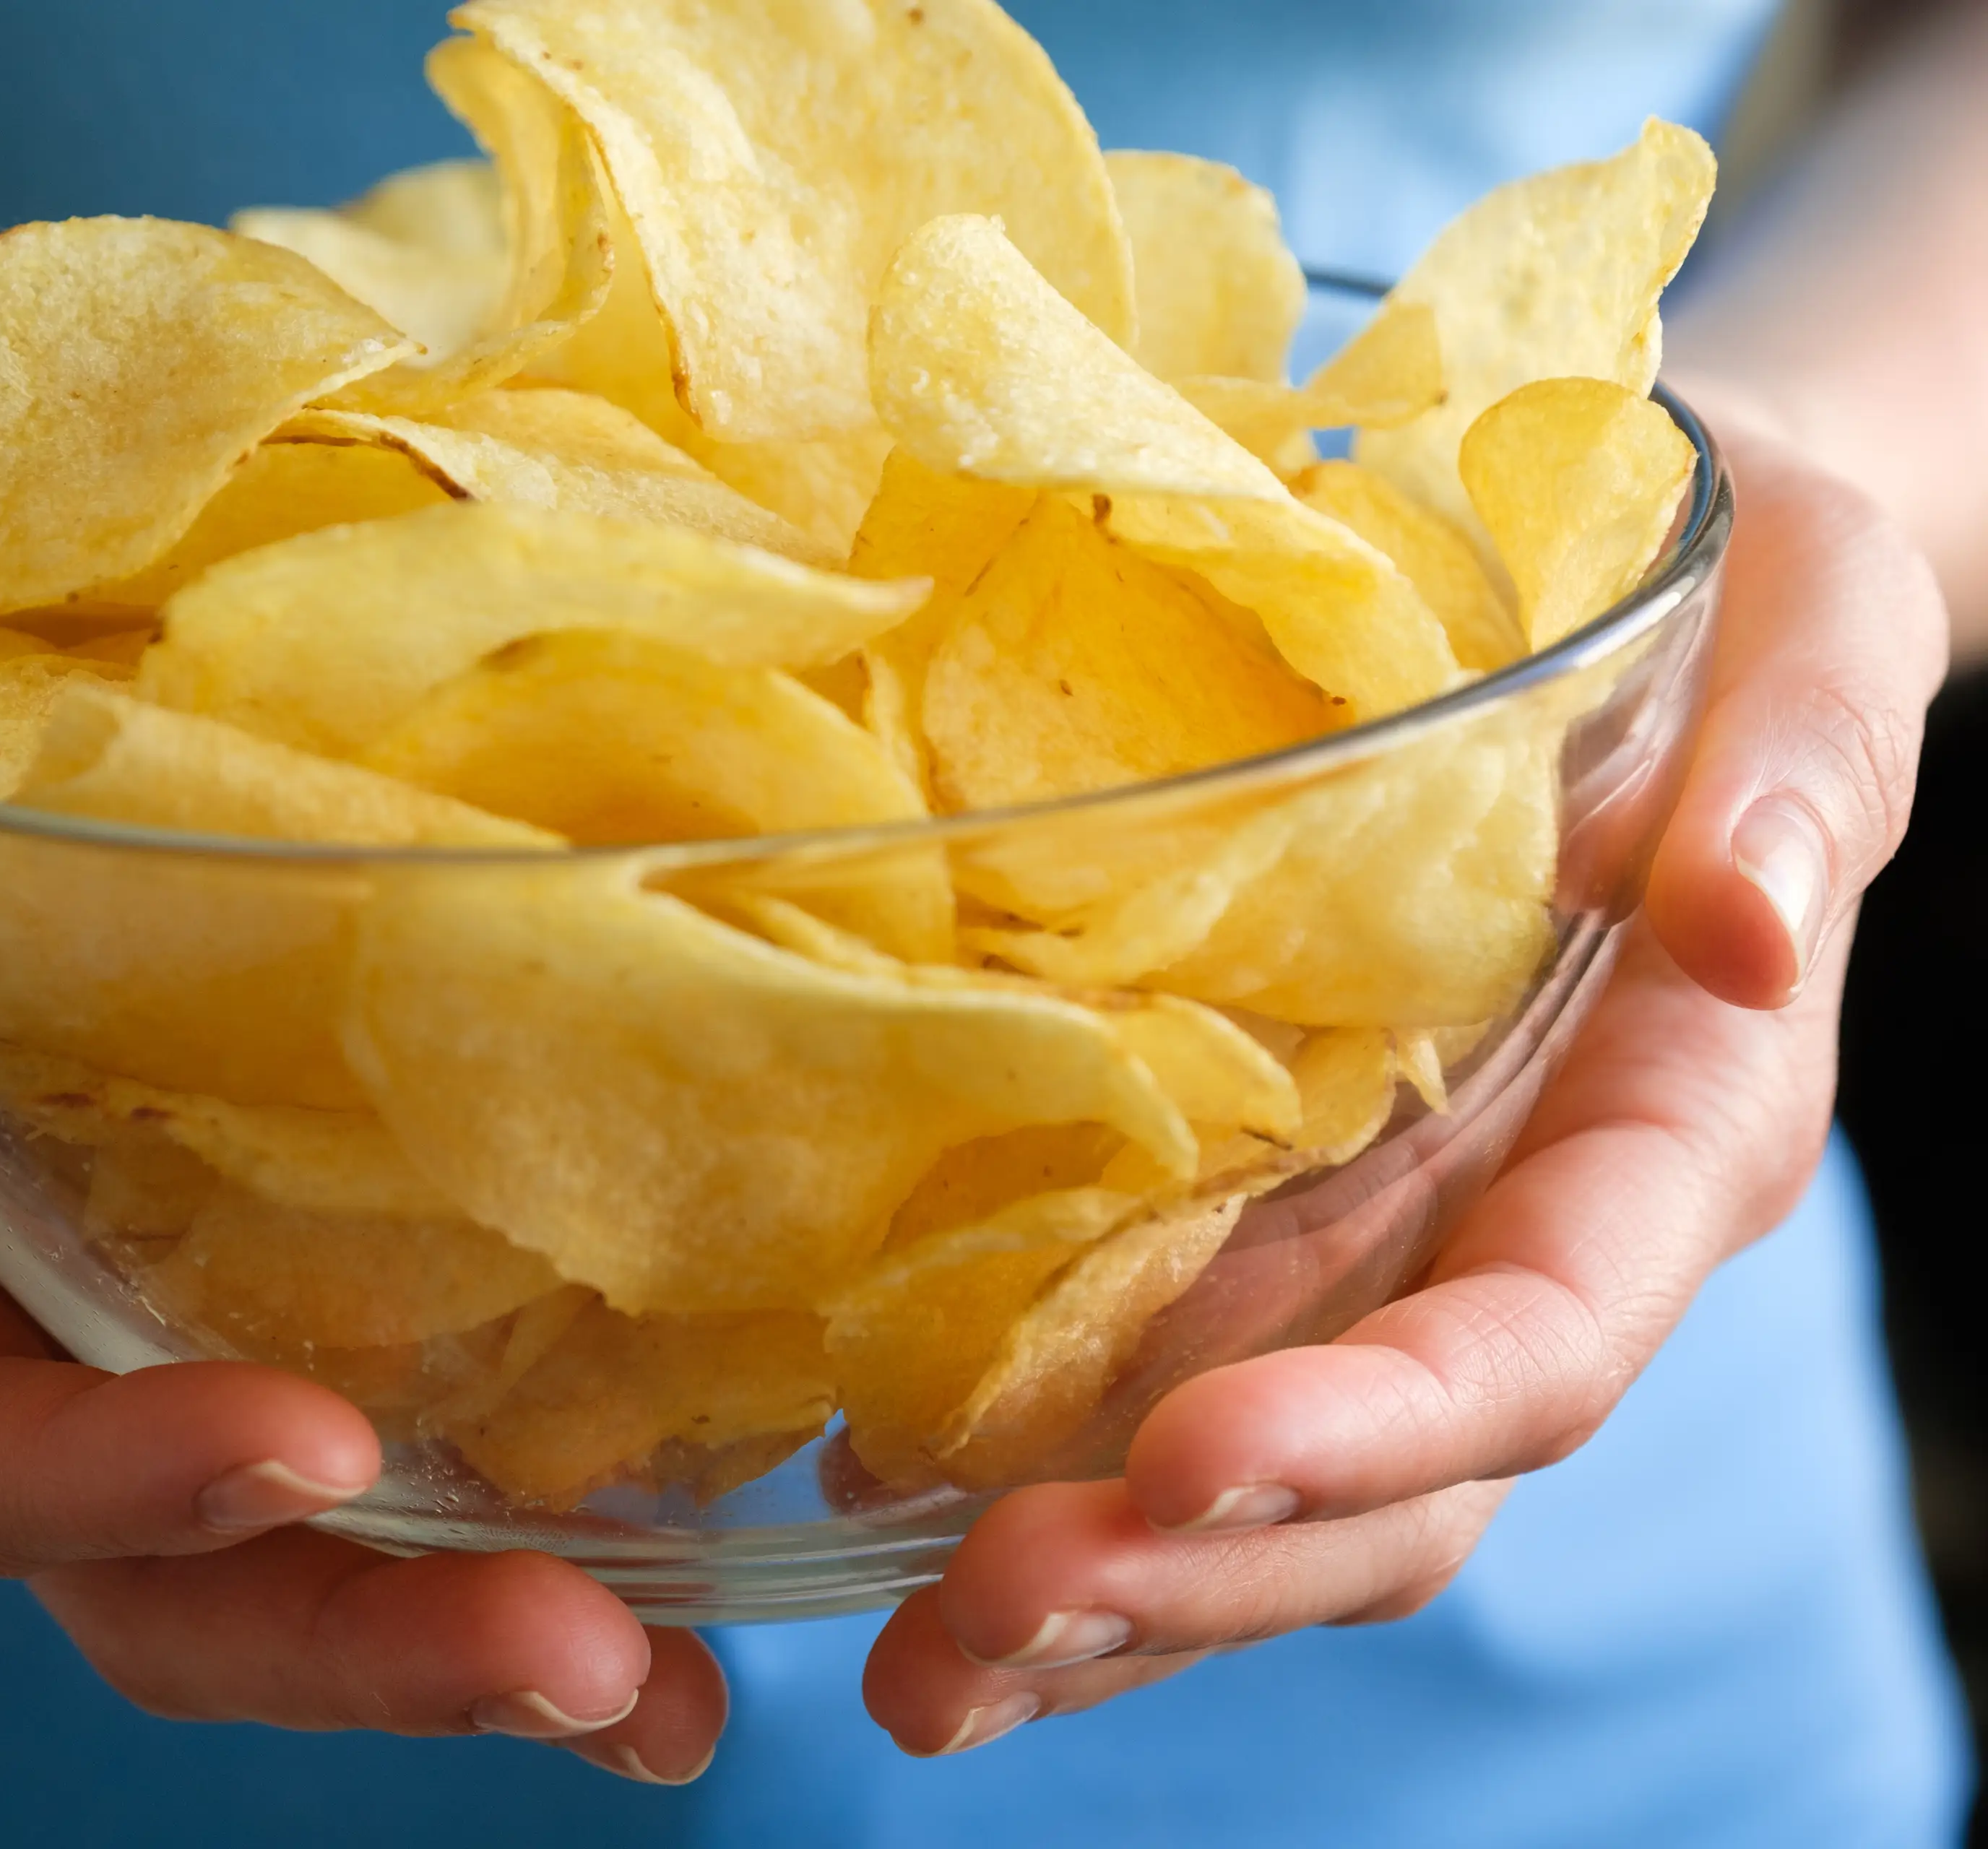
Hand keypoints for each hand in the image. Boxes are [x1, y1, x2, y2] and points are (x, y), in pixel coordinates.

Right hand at [0, 432, 724, 1784]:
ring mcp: (119, 1286)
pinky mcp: (237, 1201)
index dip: (116, 1483)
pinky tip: (705, 1487)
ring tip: (681, 1682)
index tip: (304, 1449)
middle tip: (598, 1675)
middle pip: (155, 1576)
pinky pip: (383, 1362)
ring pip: (290, 1530)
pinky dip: (532, 1458)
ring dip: (480, 1610)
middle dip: (362, 1643)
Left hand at [859, 409, 1945, 1755]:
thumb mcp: (1807, 642)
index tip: (1182, 1466)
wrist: (1667, 581)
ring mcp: (1386, 1232)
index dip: (1370, 1429)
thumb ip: (1793, 783)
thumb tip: (1741, 923)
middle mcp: (1518, 1230)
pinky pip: (1161, 1362)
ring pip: (1253, 1473)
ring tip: (913, 1670)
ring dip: (1091, 1586)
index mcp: (1669, 1142)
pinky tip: (877, 1499)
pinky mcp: (1276, 1192)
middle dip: (1185, 1579)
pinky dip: (1033, 1452)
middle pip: (1377, 1487)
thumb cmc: (1748, 590)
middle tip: (962, 1646)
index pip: (1534, 1347)